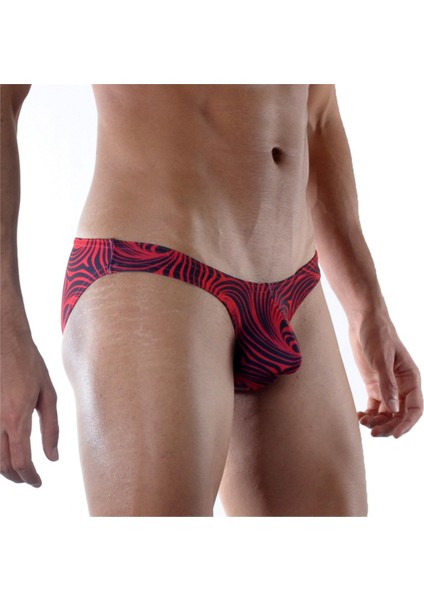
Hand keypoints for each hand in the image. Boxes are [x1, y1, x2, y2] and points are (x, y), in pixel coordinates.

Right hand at [1, 329, 58, 485]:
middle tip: (30, 479)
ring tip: (19, 468)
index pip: (21, 461)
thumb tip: (54, 458)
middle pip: (2, 464)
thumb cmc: (29, 364)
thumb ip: (51, 428)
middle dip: (16, 477)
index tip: (38, 483)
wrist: (3, 340)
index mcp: (16, 417)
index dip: (30, 477)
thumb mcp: (49, 394)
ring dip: (3, 468)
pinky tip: (6, 450)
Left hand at [349, 312, 421, 437]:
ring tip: (363, 423)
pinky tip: (359, 417)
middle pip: (400, 415)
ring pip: (387, 413)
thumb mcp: (381, 359)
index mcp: (411, 379)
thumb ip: (387, 384)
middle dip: (389, 426)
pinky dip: (368, 415)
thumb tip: (393, 409)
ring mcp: (388, 386)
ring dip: (377, 422)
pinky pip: (375, 406)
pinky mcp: (374, 385)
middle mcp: (402, 386)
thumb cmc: (377, 335)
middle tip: (373, 433)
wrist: (363, 321)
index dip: (407, 424)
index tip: (395, 435)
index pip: (415, 409)